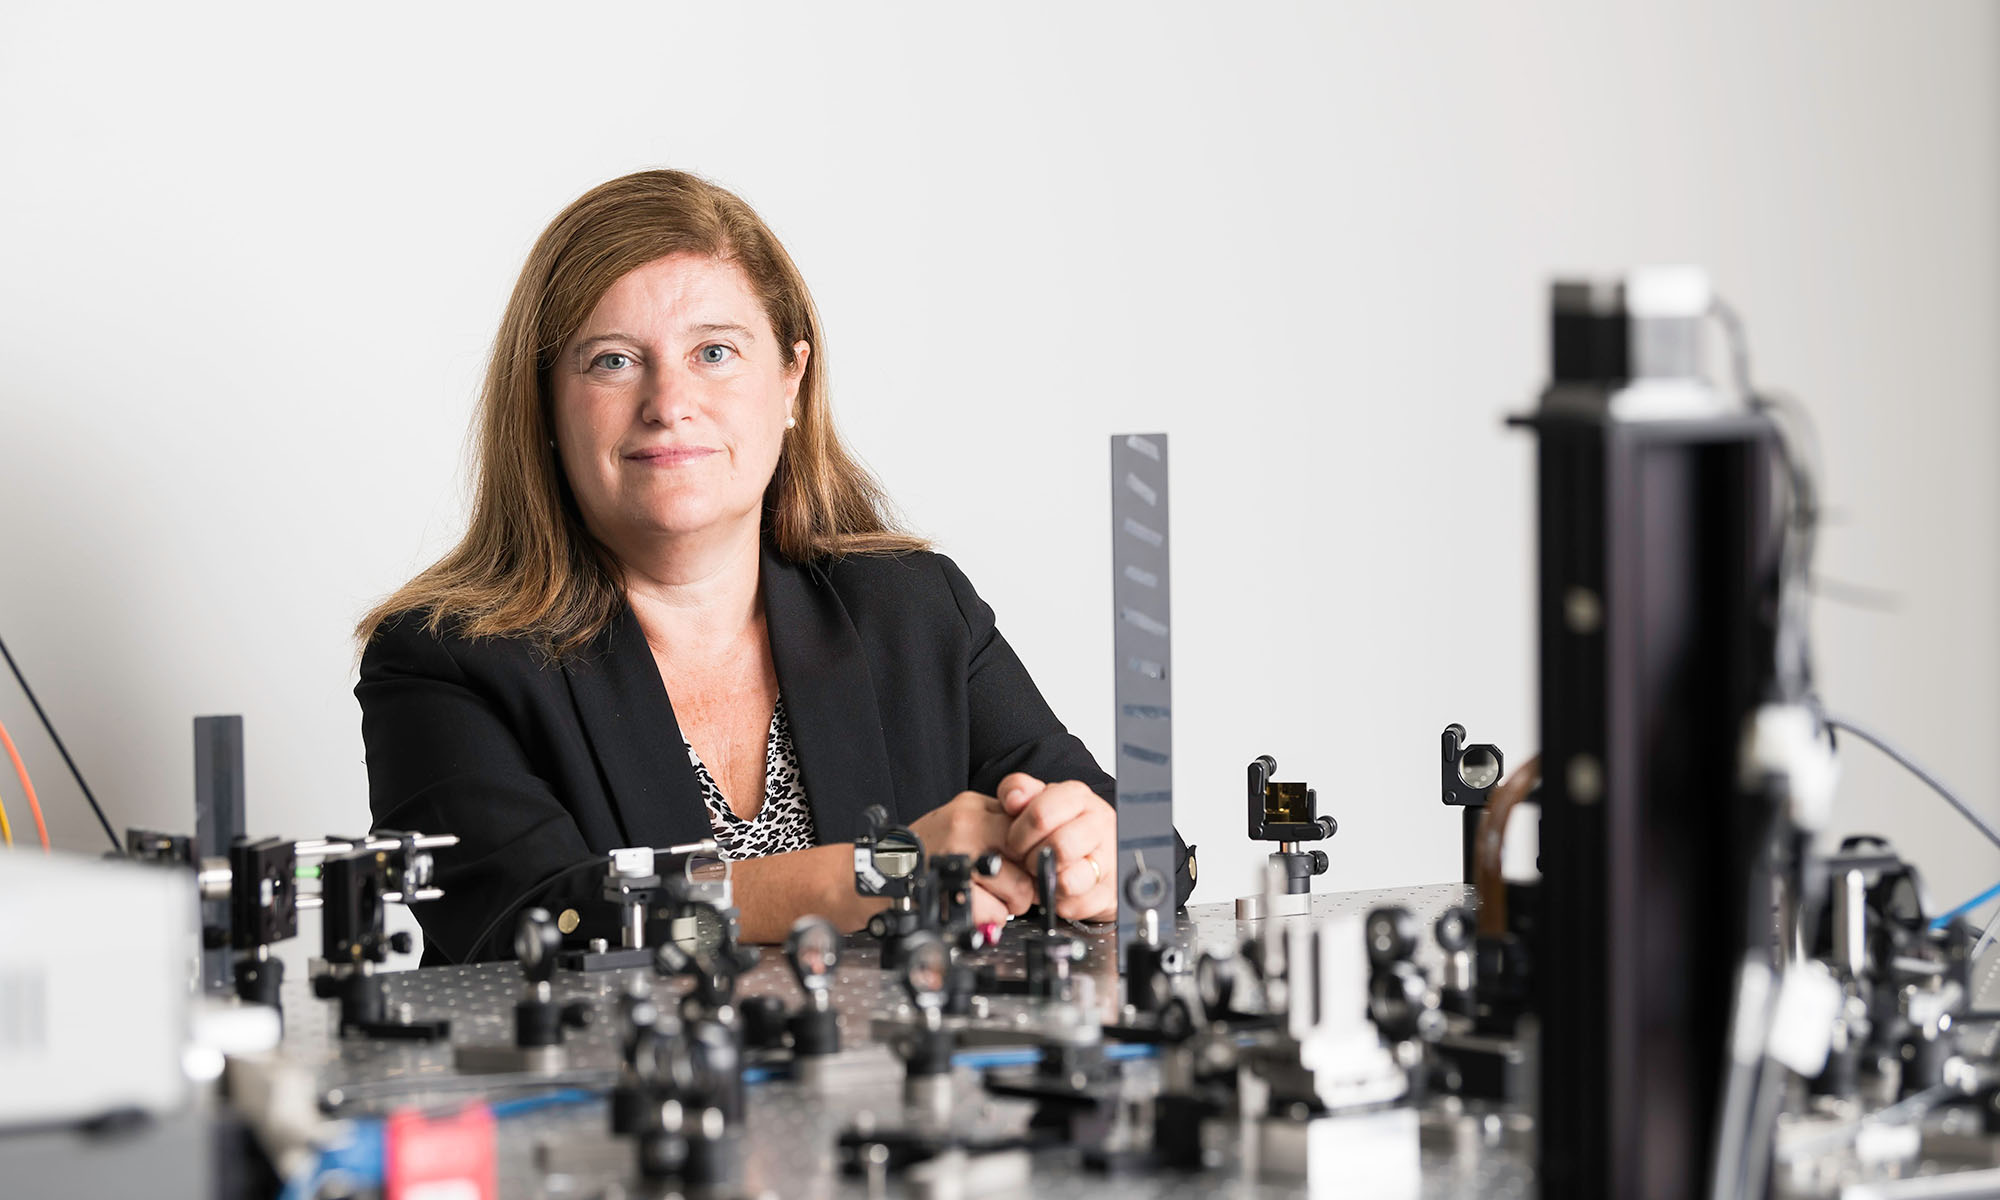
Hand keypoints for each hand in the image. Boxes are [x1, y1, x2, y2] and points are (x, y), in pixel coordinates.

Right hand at [907, 790, 1036, 922]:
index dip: (1034, 854)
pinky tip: (972, 910)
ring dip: (1008, 904)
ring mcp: (957, 858)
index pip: (1030, 826)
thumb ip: (999, 825)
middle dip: (1027, 881)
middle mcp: (966, 826)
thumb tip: (1043, 847)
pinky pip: (996, 913)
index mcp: (973, 807)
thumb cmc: (923, 852)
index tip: (1026, 866)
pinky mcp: (949, 892)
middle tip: (1009, 888)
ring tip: (984, 899)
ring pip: (1019, 890)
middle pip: (1029, 859)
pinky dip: (988, 920)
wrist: (876, 873)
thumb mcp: (961, 820)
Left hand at [998, 773, 1116, 921]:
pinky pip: (1074, 905)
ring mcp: (1108, 858)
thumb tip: (1013, 800)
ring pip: (1068, 880)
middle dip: (1031, 860)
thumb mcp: (1035, 801)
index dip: (1019, 833)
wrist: (1091, 854)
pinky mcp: (1109, 892)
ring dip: (1045, 882)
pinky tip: (1056, 889)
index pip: (1042, 814)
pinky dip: (1057, 902)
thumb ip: (1018, 790)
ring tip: (1042, 874)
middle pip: (1058, 847)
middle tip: (1026, 860)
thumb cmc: (1059, 826)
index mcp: (1078, 797)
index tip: (1014, 841)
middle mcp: (1098, 824)